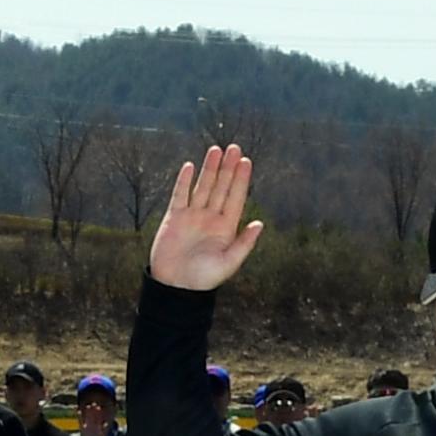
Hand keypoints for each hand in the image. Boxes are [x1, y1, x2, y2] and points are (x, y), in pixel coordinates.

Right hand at [147, 144, 261, 290]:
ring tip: (216, 150)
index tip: (246, 161)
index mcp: (226, 228)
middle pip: (221, 187)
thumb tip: (260, 224)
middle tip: (234, 148)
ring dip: (209, 169)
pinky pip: (180, 195)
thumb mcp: (229, 263)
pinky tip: (190, 166)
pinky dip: (184, 181)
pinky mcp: (175, 218)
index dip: (241, 179)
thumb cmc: (204, 279)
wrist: (176, 287)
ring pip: (203, 186)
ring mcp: (192, 216)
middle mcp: (211, 218)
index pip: (236, 197)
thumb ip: (244, 243)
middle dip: (228, 168)